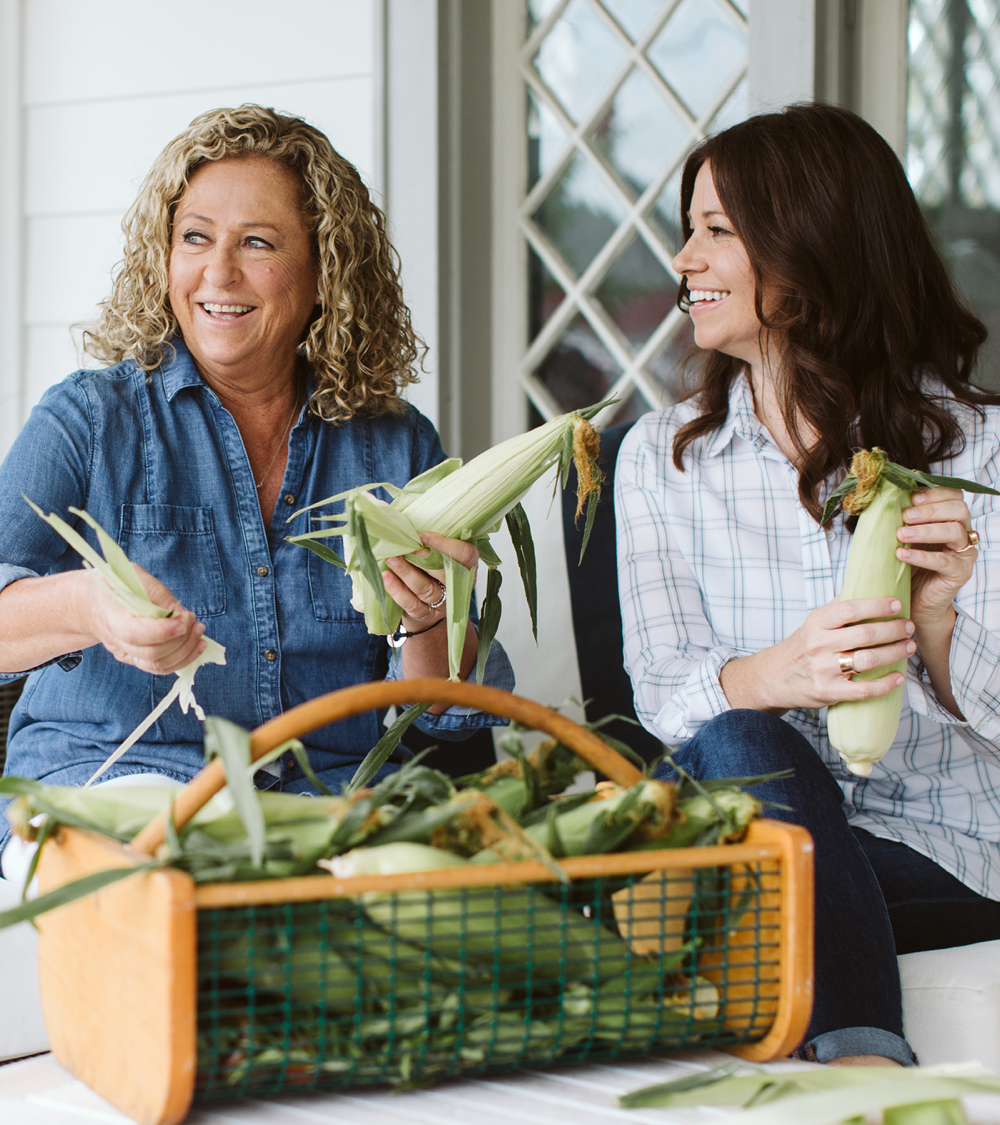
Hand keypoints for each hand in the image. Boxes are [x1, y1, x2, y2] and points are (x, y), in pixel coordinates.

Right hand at [83, 565, 206, 673]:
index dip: (163, 631)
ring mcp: (128, 655)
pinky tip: (198, 645)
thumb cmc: (115, 586)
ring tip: (199, 630)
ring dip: (186, 650)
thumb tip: (178, 611)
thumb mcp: (133, 576)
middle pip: (153, 653)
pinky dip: (183, 659)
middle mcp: (118, 643)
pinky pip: (161, 667)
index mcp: (113, 620)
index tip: (184, 618)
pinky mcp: (138, 660)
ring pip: (159, 665)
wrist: (92, 603)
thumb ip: (156, 592)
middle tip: (193, 619)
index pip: (136, 635)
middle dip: (181, 639)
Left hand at [381, 531, 478, 634]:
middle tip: (405, 547)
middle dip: (424, 559)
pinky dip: (398, 591)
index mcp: (466, 565)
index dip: (445, 544)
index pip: (466, 554)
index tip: (422, 535)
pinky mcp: (425, 614)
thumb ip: (432, 540)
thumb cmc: (431, 570)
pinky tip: (386, 578)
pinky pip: (412, 604)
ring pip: (426, 588)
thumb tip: (408, 521)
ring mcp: (442, 602)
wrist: (426, 606)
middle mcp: (458, 585)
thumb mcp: (439, 553)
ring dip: (407, 572)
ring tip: (391, 558)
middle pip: (446, 573)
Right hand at [721, 596, 914, 712]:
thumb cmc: (804, 646)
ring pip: (867, 660)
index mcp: (816, 623)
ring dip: (895, 653)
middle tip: (909, 627)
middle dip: (893, 630)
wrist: (776, 676)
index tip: (897, 604)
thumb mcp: (815, 622)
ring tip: (910, 647)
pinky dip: (885, 684)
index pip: (850, 609)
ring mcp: (823, 669)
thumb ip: (840, 606)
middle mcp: (818, 644)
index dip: (876, 606)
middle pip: (864, 634)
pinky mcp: (828, 691)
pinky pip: (863, 690)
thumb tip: (870, 582)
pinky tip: (898, 677)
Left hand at [896, 487, 975, 625]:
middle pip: (958, 510)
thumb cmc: (904, 565)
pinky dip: (922, 556)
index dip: (935, 494)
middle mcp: (962, 533)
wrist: (910, 600)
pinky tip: (902, 554)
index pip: (953, 496)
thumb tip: (879, 499)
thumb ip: (898, 519)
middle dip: (930, 510)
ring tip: (901, 534)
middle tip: (905, 516)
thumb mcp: (901, 538)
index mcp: (950, 519)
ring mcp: (963, 554)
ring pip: (954, 532)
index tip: (912, 498)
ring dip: (925, 530)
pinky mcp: (960, 573)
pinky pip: (944, 561)